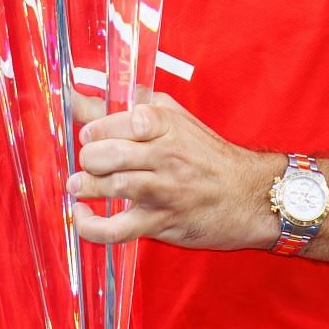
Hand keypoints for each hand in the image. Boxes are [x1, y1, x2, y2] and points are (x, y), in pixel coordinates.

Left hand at [67, 91, 278, 249]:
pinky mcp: (159, 222)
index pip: (121, 119)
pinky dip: (90, 225)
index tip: (90, 134)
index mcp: (167, 125)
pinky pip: (115, 229)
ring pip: (111, 186)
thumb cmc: (208, 156)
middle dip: (88, 157)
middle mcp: (166, 156)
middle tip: (89, 160)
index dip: (96, 128)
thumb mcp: (176, 120)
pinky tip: (83, 215)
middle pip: (110, 153)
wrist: (248, 196)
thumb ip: (132, 107)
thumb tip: (82, 99)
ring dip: (85, 185)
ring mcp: (163, 191)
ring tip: (79, 185)